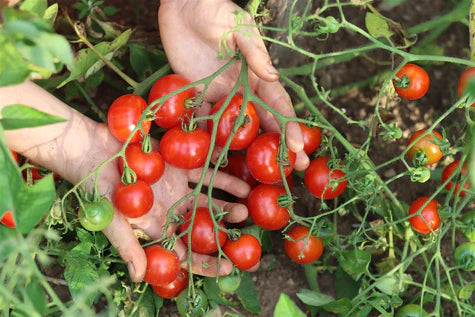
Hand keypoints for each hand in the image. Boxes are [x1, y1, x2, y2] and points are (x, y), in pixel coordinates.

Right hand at [1, 82, 250, 282]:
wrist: (91, 150)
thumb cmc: (96, 189)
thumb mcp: (110, 220)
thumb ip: (127, 246)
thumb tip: (140, 278)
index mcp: (156, 228)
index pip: (184, 252)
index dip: (205, 262)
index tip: (228, 268)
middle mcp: (170, 210)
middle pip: (201, 227)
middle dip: (223, 235)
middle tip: (245, 240)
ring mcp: (176, 187)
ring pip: (207, 200)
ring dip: (226, 205)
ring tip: (246, 209)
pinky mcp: (178, 165)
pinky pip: (205, 173)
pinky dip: (222, 178)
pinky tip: (240, 184)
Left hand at [158, 0, 309, 169]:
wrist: (183, 4)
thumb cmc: (215, 10)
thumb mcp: (239, 27)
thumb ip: (255, 53)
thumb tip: (273, 78)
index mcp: (257, 73)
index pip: (278, 104)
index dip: (290, 126)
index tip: (299, 147)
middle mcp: (242, 88)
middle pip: (262, 121)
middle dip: (278, 146)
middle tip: (292, 170)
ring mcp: (220, 93)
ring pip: (234, 126)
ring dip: (243, 148)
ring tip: (252, 173)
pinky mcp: (197, 92)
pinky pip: (203, 118)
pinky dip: (207, 135)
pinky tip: (212, 155)